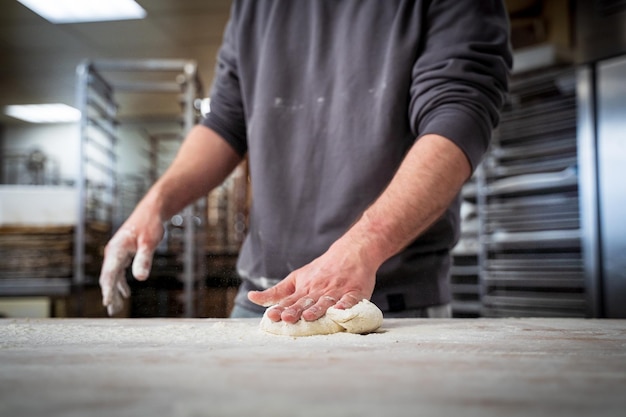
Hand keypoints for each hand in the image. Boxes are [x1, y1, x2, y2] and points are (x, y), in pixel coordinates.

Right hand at [99, 214, 163, 315]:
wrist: (150, 212)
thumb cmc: (150, 225)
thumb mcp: (149, 243)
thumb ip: (144, 260)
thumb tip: (140, 278)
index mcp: (117, 250)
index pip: (110, 274)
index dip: (108, 290)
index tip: (107, 303)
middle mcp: (113, 252)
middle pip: (108, 277)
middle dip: (109, 294)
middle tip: (112, 311)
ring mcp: (117, 253)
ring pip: (113, 276)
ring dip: (114, 291)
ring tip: (116, 308)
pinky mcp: (122, 254)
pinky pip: (118, 272)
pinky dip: (120, 283)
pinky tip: (125, 294)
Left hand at [247, 236, 378, 323]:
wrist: (351, 252)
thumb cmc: (321, 269)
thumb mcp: (297, 277)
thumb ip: (276, 292)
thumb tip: (252, 298)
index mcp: (304, 288)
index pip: (290, 300)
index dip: (281, 308)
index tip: (271, 316)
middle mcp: (319, 290)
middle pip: (306, 301)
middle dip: (296, 310)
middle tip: (287, 318)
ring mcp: (336, 290)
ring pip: (326, 301)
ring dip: (317, 309)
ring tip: (309, 316)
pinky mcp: (354, 292)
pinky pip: (350, 300)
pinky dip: (346, 305)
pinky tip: (341, 311)